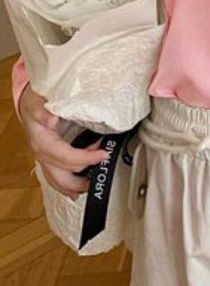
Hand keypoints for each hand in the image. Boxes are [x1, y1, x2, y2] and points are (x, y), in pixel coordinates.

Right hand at [19, 83, 108, 200]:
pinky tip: (79, 184)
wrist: (29, 102)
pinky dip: (68, 181)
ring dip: (74, 186)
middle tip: (99, 177)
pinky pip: (57, 174)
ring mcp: (45, 157)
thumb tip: (51, 121)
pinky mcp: (50, 156)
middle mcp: (42, 154)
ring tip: (90, 186)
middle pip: (61, 177)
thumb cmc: (35, 101)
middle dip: (80, 182)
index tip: (103, 155)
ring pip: (58, 180)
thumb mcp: (38, 101)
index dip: (86, 158)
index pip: (66, 157)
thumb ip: (43, 111)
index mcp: (41, 142)